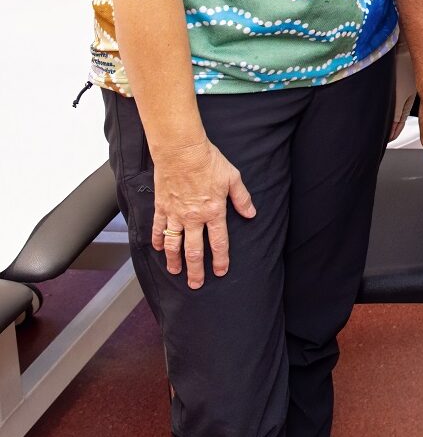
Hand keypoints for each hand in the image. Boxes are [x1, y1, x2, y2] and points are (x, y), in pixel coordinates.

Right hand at [151, 140, 255, 289]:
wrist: (182, 151)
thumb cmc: (209, 162)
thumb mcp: (233, 178)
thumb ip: (242, 199)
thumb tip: (251, 213)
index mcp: (214, 211)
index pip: (219, 243)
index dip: (221, 260)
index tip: (220, 272)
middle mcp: (194, 217)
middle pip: (194, 251)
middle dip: (196, 270)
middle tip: (195, 284)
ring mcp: (176, 214)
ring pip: (174, 245)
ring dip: (174, 261)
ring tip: (176, 272)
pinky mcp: (162, 207)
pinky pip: (159, 228)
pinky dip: (158, 240)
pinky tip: (158, 248)